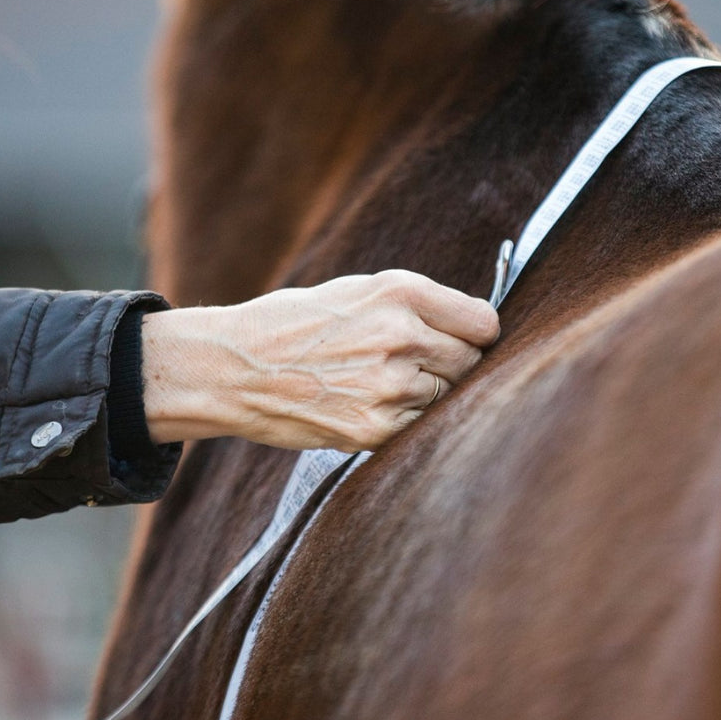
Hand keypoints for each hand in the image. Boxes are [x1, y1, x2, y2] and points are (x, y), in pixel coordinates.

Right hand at [141, 270, 499, 451]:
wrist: (235, 369)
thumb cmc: (296, 325)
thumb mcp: (358, 291)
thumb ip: (416, 305)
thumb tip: (475, 328)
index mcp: (401, 292)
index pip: (485, 323)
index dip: (477, 334)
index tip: (465, 340)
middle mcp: (402, 336)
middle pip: (472, 363)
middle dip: (453, 365)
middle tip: (417, 366)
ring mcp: (391, 386)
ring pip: (448, 397)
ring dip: (427, 395)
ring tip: (382, 384)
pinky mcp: (375, 428)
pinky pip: (420, 427)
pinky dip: (408, 421)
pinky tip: (373, 406)